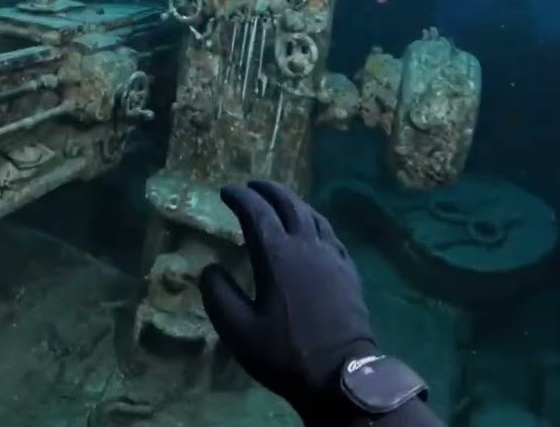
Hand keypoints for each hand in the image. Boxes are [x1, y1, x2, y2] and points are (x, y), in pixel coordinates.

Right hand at [199, 181, 374, 420]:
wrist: (341, 374)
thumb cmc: (285, 352)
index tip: (226, 191)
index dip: (240, 197)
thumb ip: (218, 294)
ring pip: (313, 216)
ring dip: (293, 202)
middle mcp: (306, 247)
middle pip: (288, 205)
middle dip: (268, 190)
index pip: (256, 212)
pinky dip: (314, 222)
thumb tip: (211, 268)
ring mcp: (332, 258)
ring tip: (280, 200)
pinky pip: (330, 235)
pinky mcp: (348, 272)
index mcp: (277, 256)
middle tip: (252, 185)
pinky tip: (312, 229)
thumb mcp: (237, 329)